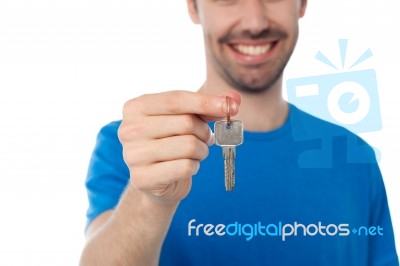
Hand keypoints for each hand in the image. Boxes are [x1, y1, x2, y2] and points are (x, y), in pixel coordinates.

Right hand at [118, 90, 240, 203]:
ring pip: (189, 146)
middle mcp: (128, 129)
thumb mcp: (187, 118)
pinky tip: (186, 167)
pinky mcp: (142, 178)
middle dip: (204, 132)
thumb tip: (234, 99)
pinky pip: (186, 167)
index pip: (176, 99)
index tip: (231, 106)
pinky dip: (194, 167)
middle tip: (204, 138)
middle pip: (186, 123)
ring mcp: (132, 155)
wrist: (156, 180)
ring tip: (195, 153)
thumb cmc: (173, 141)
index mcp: (136, 108)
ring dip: (201, 151)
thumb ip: (209, 106)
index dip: (206, 102)